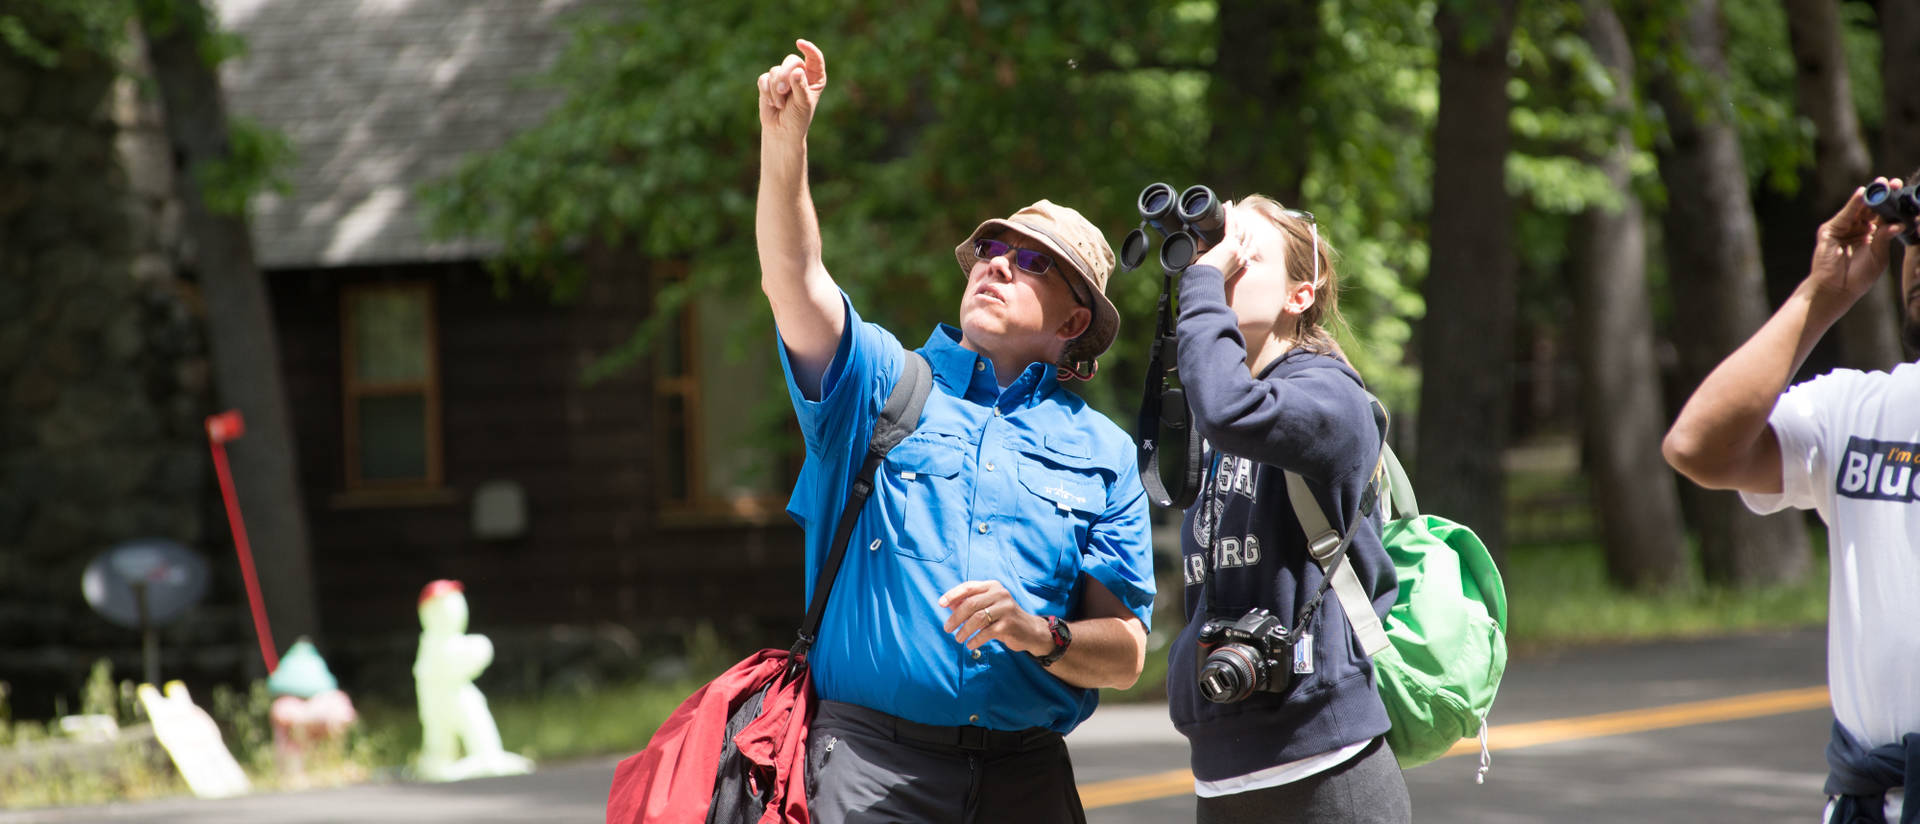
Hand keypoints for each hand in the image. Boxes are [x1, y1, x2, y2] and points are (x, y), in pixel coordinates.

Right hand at [757, 39, 827, 149]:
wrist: (782, 130)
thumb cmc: (798, 118)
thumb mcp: (803, 104)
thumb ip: (800, 87)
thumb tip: (796, 71)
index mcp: (815, 77)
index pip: (814, 58)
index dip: (808, 49)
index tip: (800, 43)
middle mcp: (800, 73)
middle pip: (791, 61)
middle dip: (785, 74)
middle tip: (782, 90)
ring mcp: (783, 76)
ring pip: (776, 70)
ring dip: (776, 89)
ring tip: (780, 104)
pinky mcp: (768, 82)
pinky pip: (764, 78)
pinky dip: (766, 91)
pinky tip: (772, 103)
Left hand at [938, 580, 1048, 654]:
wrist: (1029, 630)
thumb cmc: (1003, 617)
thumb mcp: (987, 607)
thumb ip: (969, 603)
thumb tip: (948, 604)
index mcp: (992, 586)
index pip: (968, 587)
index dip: (952, 595)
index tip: (940, 604)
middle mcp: (1000, 593)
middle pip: (971, 604)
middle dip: (956, 617)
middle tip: (947, 628)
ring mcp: (1006, 608)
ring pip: (977, 618)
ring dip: (964, 630)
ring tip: (958, 638)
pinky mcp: (1009, 624)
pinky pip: (986, 632)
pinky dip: (975, 639)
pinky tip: (970, 644)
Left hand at [1193, 201, 1253, 279]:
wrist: (1206, 282)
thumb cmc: (1207, 278)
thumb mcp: (1216, 268)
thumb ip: (1215, 256)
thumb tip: (1204, 242)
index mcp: (1240, 264)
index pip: (1251, 249)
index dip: (1249, 238)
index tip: (1245, 230)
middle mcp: (1242, 256)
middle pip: (1248, 236)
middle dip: (1242, 224)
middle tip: (1235, 215)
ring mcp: (1237, 250)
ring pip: (1241, 228)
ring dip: (1235, 216)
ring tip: (1229, 207)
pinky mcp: (1229, 244)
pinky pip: (1231, 225)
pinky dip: (1229, 214)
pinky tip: (1227, 206)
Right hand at [1809, 177, 1903, 303]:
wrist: (1836, 289)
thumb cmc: (1858, 277)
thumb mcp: (1878, 255)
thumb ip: (1884, 238)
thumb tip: (1898, 224)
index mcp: (1871, 235)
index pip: (1883, 216)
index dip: (1892, 204)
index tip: (1902, 192)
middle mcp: (1857, 229)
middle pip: (1871, 208)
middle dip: (1881, 195)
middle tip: (1892, 182)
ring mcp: (1843, 228)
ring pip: (1858, 209)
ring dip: (1869, 196)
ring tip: (1880, 184)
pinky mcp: (1830, 230)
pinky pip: (1845, 215)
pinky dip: (1853, 204)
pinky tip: (1862, 194)